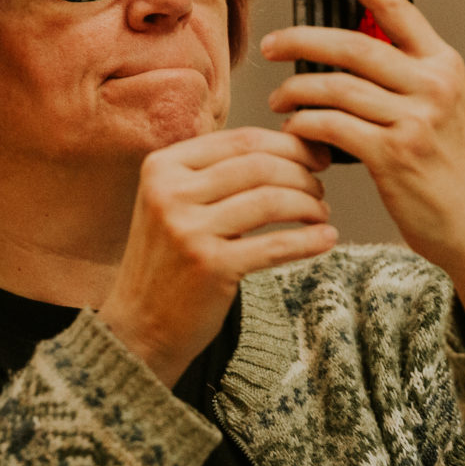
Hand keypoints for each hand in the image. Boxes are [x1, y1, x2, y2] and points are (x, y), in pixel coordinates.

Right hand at [100, 128, 335, 385]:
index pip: (241, 140)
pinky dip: (308, 240)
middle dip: (302, 173)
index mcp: (162, 167)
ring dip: (308, 204)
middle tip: (319, 188)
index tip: (315, 155)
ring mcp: (188, 230)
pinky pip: (275, 244)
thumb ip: (215, 172)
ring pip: (270, 199)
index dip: (289, 144)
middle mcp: (170, 192)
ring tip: (320, 214)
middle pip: (259, 165)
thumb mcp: (174, 203)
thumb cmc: (168, 260)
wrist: (139, 324)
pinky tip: (325, 239)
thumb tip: (288, 145)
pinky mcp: (209, 266)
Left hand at [261, 0, 464, 342]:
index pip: (393, 5)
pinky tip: (295, 132)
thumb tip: (343, 52)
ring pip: (336, 87)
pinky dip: (304, 126)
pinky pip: (331, 126)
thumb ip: (401, 76)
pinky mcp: (393, 153)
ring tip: (280, 101)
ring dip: (296, 91)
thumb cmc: (448, 168)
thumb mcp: (439, 108)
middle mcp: (433, 83)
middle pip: (352, 45)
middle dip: (301, 40)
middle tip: (271, 46)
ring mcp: (415, 118)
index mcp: (443, 63)